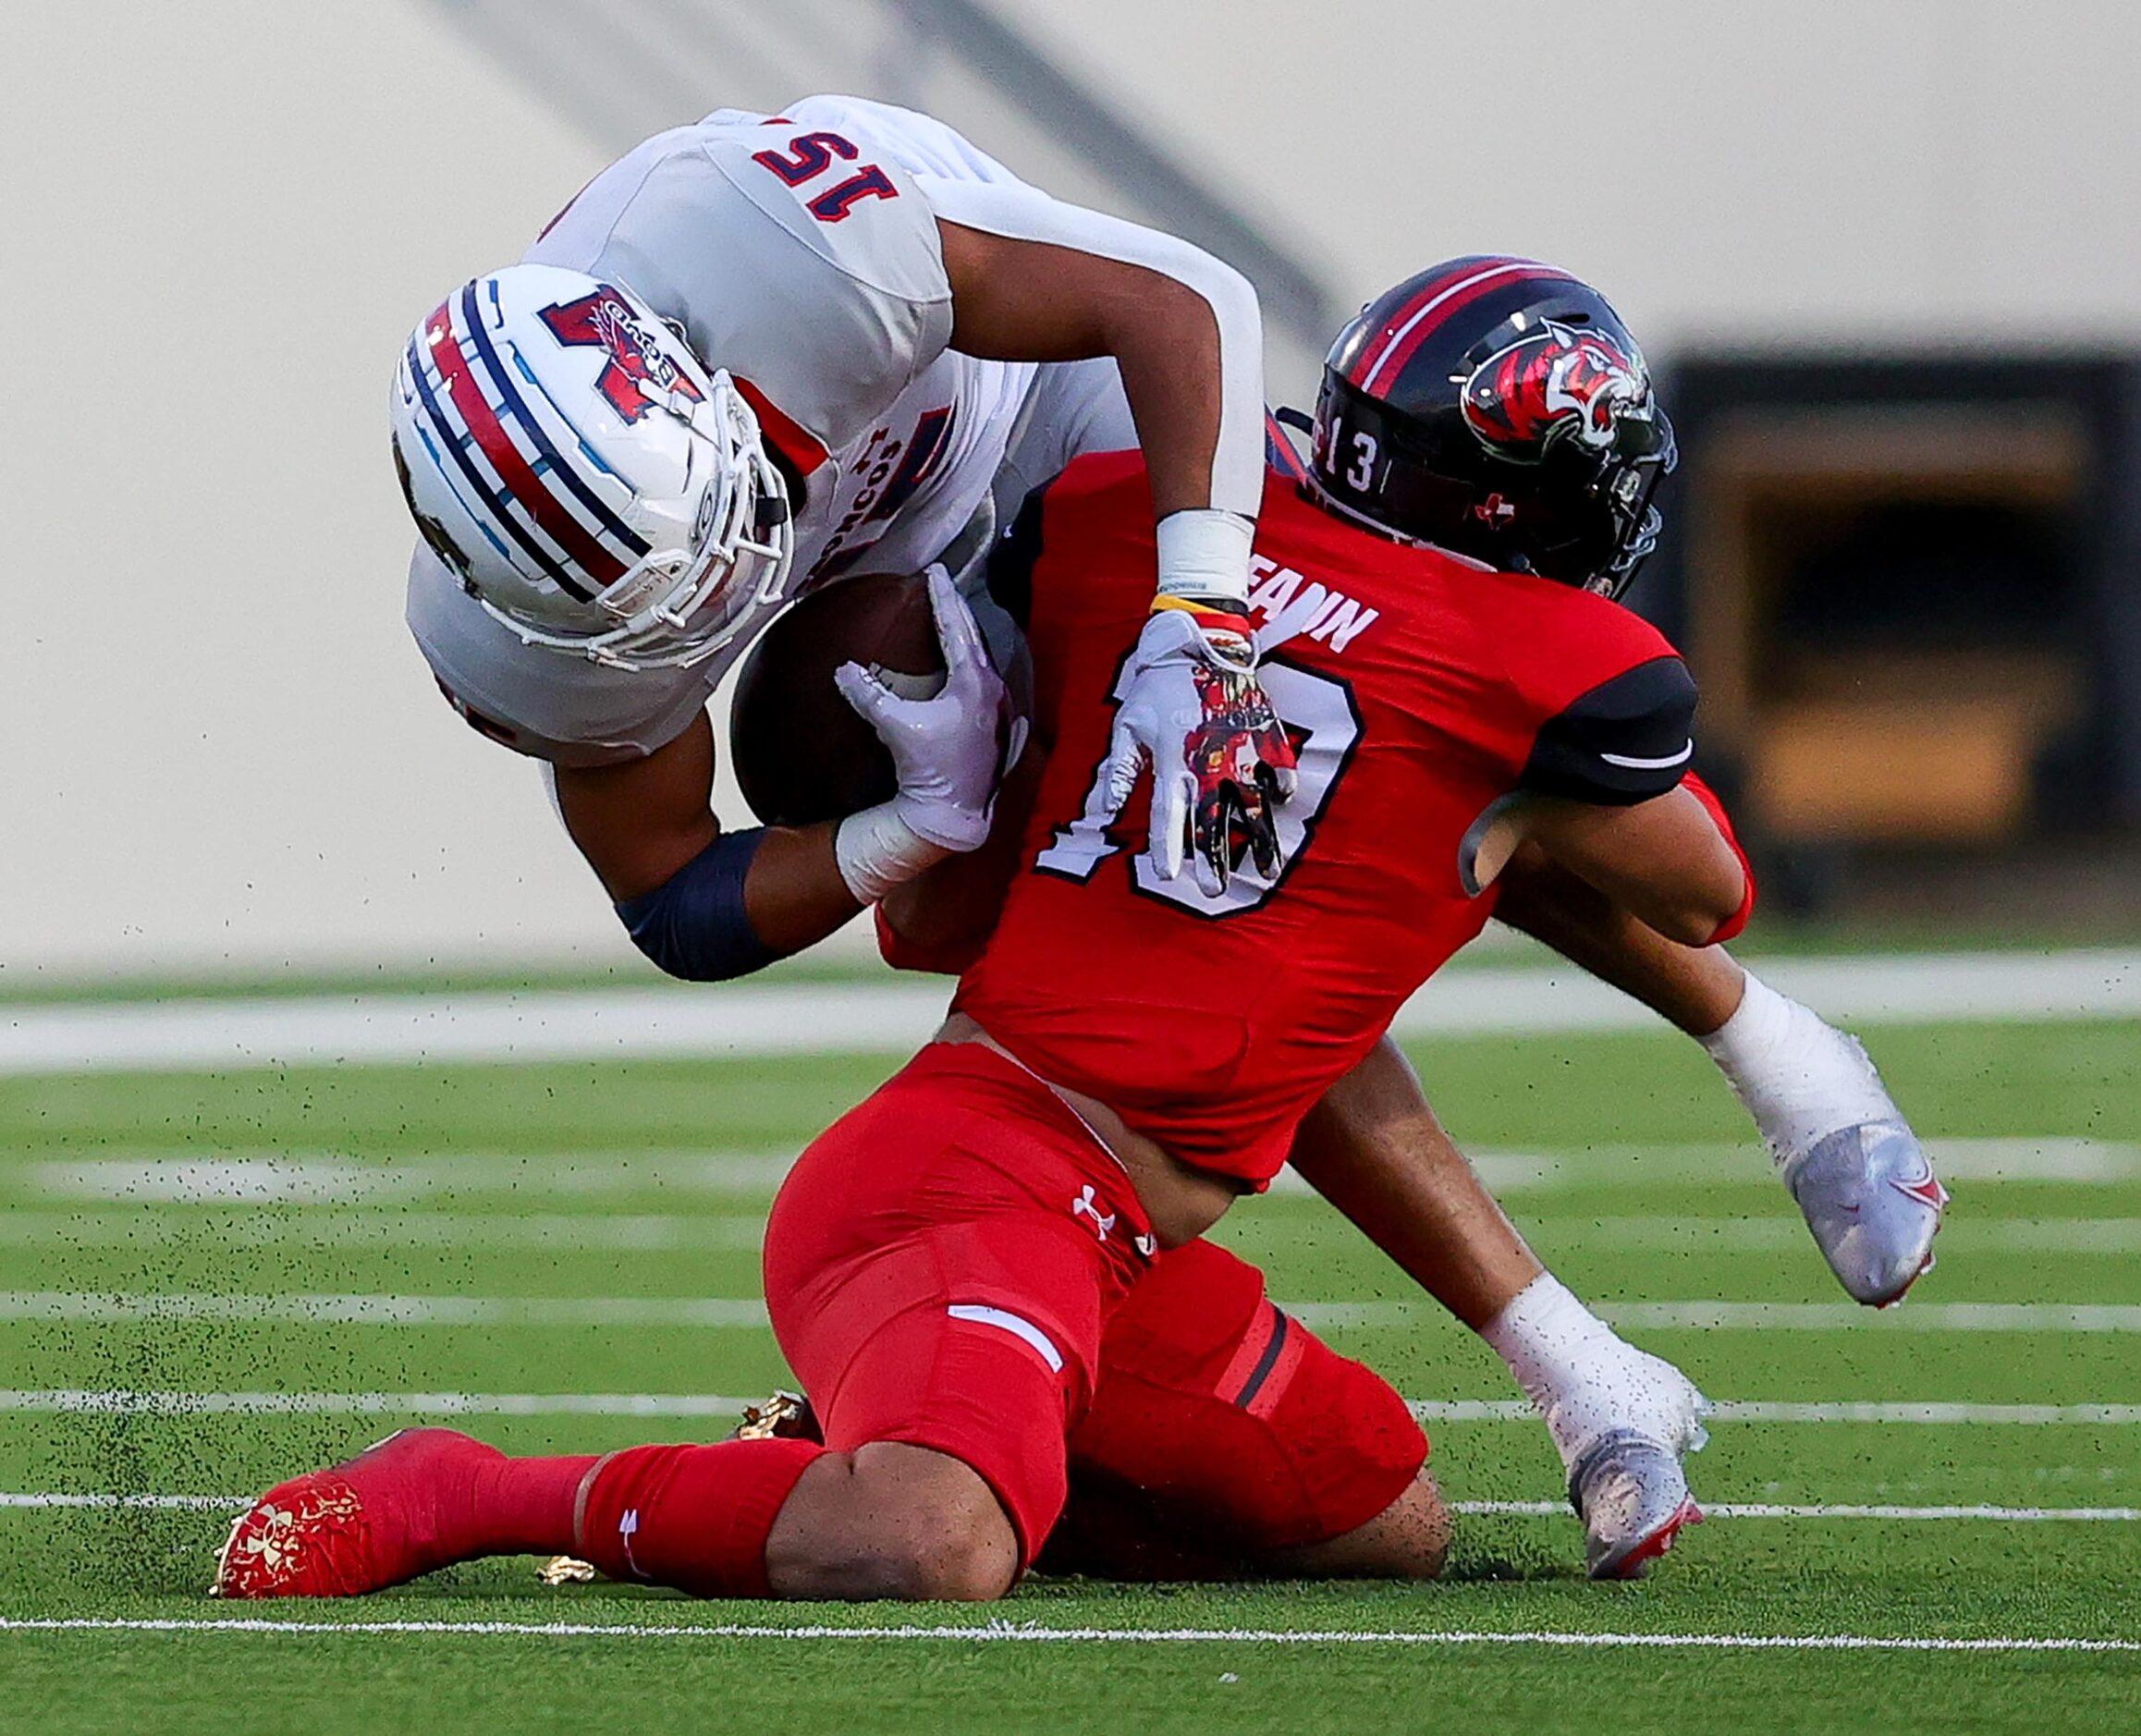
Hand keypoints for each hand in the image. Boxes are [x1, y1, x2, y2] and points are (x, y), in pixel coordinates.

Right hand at [834, 565, 1015, 853]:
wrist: (952, 812)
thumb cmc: (930, 768)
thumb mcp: (895, 726)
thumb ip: (868, 695)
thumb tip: (843, 671)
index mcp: (972, 681)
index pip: (955, 627)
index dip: (943, 597)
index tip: (936, 572)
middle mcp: (991, 690)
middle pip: (973, 637)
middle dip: (956, 610)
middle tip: (944, 585)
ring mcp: (997, 709)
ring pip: (982, 659)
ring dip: (966, 637)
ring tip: (952, 619)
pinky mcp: (994, 727)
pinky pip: (984, 681)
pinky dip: (971, 664)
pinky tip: (966, 667)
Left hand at [1099, 605, 1298, 896]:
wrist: (1199, 638)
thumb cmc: (1155, 684)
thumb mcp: (1126, 725)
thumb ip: (1118, 770)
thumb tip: (1106, 811)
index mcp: (1170, 759)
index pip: (1166, 814)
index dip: (1166, 848)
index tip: (1168, 877)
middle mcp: (1206, 759)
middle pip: (1211, 820)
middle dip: (1213, 860)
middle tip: (1214, 891)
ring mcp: (1239, 747)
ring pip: (1251, 804)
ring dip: (1259, 840)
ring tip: (1266, 870)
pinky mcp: (1263, 732)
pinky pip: (1277, 769)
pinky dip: (1279, 791)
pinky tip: (1278, 811)